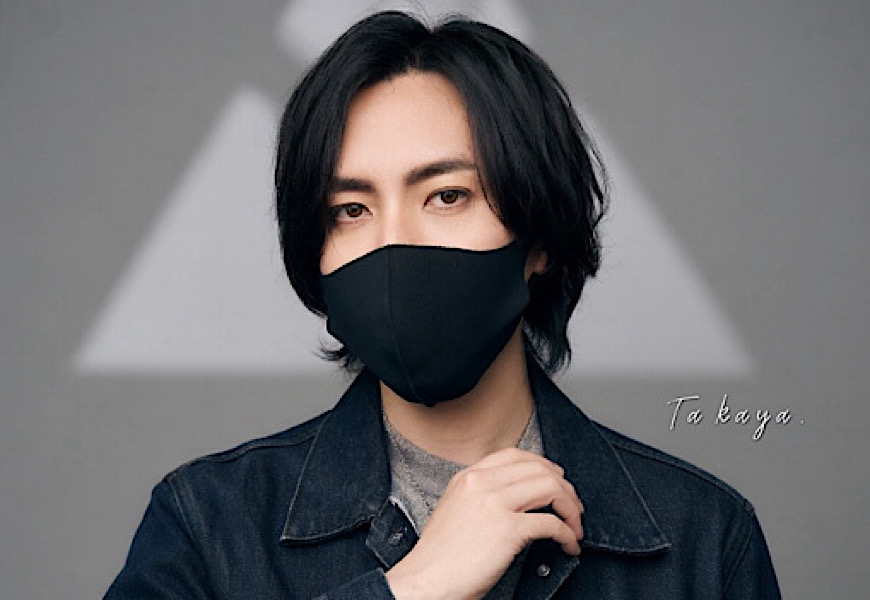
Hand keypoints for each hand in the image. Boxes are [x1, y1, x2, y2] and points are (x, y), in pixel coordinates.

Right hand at [385, 448, 583, 599]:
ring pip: (550, 488)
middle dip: (565, 489)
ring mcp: (495, 503)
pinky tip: (567, 544)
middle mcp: (482, 483)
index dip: (544, 466)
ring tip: (573, 526)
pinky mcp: (507, 530)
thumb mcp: (455, 509)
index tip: (556, 481)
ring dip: (570, 508)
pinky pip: (551, 523)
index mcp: (469, 477)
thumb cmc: (439, 556)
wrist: (425, 581)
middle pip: (539, 469)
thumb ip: (480, 496)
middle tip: (573, 508)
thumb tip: (515, 499)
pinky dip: (567, 534)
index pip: (516, 455)